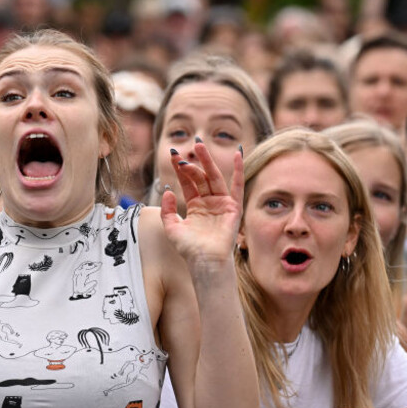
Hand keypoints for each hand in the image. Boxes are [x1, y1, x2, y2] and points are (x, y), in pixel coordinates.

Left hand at [160, 142, 242, 266]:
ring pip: (215, 178)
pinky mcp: (234, 208)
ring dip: (208, 161)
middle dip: (195, 161)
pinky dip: (239, 170)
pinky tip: (239, 154)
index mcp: (195, 206)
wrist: (205, 262)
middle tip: (189, 145)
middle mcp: (209, 203)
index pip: (188, 182)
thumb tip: (167, 190)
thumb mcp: (171, 227)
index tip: (173, 155)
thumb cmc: (190, 249)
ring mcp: (222, 204)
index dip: (180, 168)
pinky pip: (238, 186)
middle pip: (201, 177)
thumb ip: (167, 209)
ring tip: (200, 145)